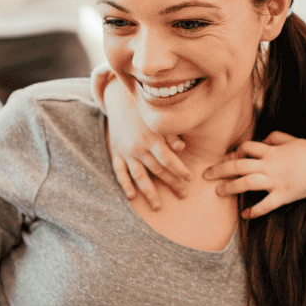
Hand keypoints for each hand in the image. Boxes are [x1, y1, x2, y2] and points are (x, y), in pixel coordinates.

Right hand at [101, 71, 190, 209]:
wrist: (117, 99)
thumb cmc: (142, 109)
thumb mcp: (157, 118)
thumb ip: (170, 134)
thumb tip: (181, 148)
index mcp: (152, 138)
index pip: (168, 159)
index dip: (179, 170)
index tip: (189, 178)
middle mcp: (139, 148)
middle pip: (158, 170)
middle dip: (172, 184)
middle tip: (183, 195)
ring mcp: (126, 152)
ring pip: (139, 176)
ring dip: (149, 192)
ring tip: (158, 206)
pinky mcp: (116, 152)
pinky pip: (120, 171)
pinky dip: (125, 184)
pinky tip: (132, 196)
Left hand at [204, 131, 305, 218]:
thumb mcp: (292, 139)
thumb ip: (275, 137)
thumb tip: (263, 139)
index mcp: (271, 151)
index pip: (245, 148)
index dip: (234, 153)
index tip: (227, 159)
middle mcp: (270, 165)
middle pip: (238, 166)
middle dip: (220, 170)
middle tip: (206, 175)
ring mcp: (276, 181)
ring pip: (246, 183)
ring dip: (230, 188)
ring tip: (218, 192)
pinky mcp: (284, 195)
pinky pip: (265, 205)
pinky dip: (254, 211)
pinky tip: (245, 215)